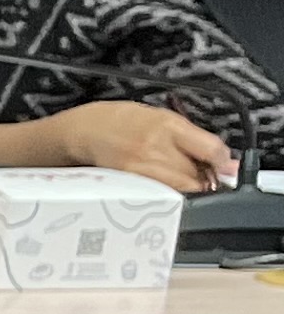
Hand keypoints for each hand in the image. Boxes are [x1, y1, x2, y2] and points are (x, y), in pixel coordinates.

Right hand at [39, 100, 235, 190]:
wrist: (87, 131)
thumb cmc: (125, 121)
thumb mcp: (164, 118)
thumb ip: (195, 139)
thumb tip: (226, 162)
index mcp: (168, 126)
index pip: (210, 150)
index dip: (223, 162)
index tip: (225, 166)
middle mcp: (154, 148)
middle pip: (197, 176)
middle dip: (204, 178)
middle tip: (200, 173)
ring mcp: (140, 168)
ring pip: (180, 189)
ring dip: (186, 187)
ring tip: (179, 178)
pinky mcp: (129, 184)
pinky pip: (160, 194)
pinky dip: (168, 193)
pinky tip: (163, 185)